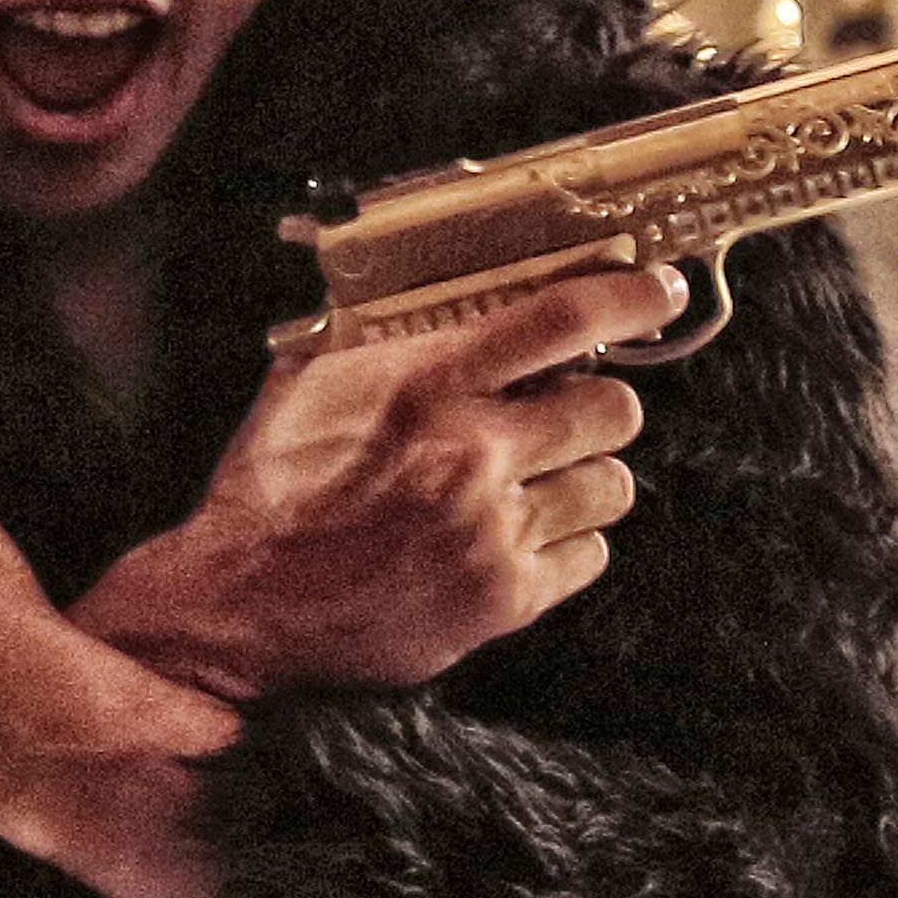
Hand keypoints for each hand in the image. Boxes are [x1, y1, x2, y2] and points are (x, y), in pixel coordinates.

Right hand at [74, 267, 674, 700]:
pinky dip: (564, 546)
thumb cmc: (268, 489)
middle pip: (613, 407)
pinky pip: (590, 557)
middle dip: (594, 406)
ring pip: (611, 486)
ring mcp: (493, 529)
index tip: (658, 291)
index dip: (630, 298)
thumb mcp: (307, 380)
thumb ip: (381, 332)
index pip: (563, 320)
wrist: (239, 610)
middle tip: (558, 417)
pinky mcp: (502, 598)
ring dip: (580, 479)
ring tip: (529, 486)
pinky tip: (513, 538)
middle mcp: (471, 453)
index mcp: (425, 385)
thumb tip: (438, 287)